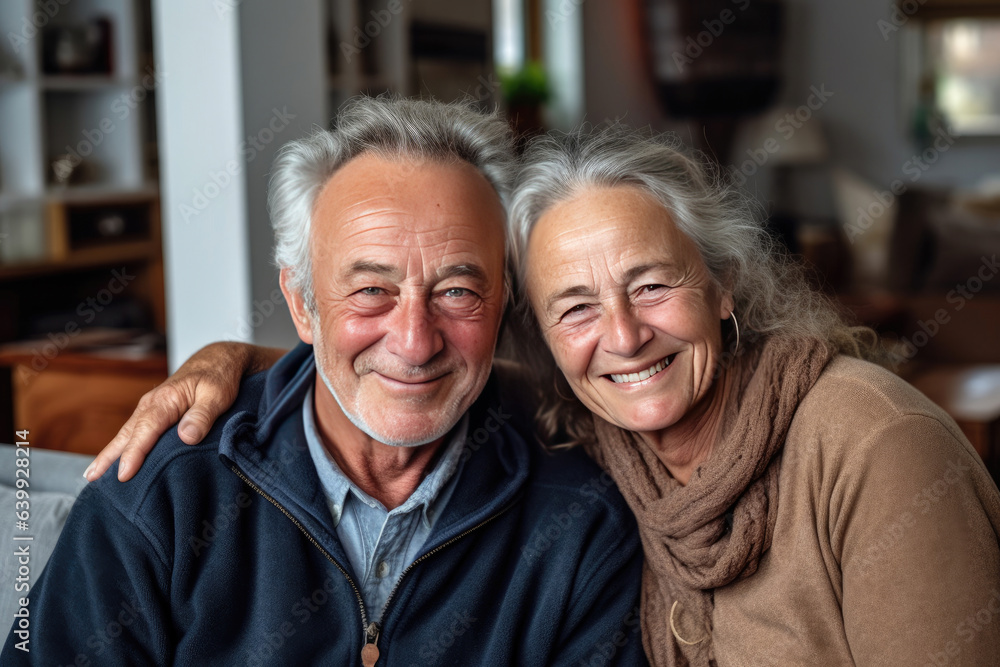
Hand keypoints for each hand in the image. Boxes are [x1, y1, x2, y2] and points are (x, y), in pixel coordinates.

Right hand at [85, 342, 286, 481]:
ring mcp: (150, 408)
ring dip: (110, 453)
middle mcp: (152, 404)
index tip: (124, 474)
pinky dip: (122, 446)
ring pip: (126, 433)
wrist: (218, 359)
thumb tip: (186, 437)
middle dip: (109, 457)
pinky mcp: (155, 412)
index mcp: (166, 400)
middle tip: (92, 480)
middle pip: (127, 434)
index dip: (134, 454)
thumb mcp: (218, 395)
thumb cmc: (219, 376)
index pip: (146, 430)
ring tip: (93, 476)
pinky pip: (134, 431)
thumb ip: (202, 415)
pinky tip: (115, 460)